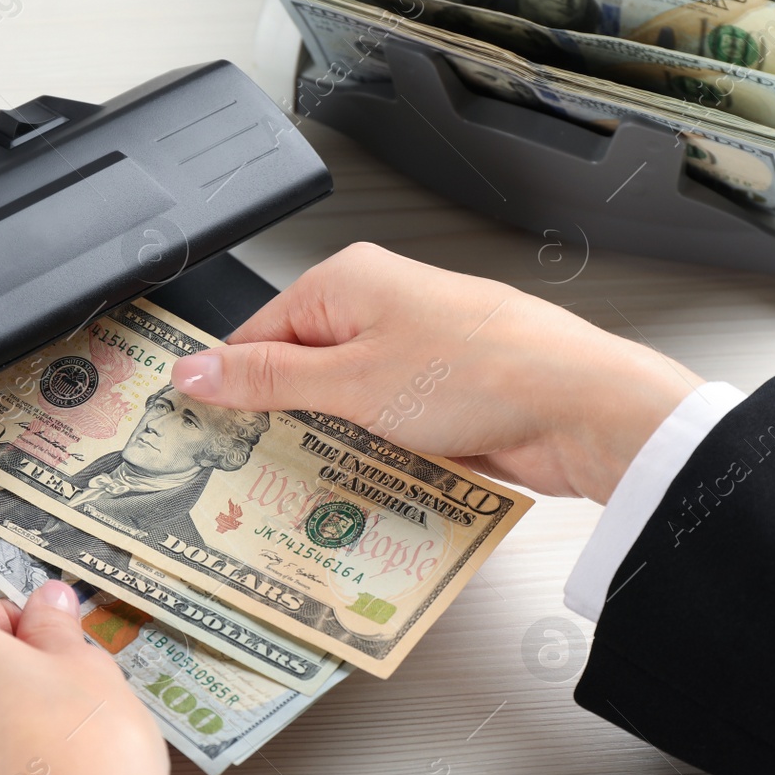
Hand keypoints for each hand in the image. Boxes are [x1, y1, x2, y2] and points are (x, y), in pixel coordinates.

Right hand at [171, 243, 700, 501]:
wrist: (580, 408)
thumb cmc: (481, 372)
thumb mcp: (349, 382)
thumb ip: (266, 379)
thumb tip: (194, 370)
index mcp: (347, 283)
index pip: (257, 333)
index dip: (229, 386)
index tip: (205, 434)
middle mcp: (382, 310)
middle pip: (302, 372)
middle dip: (281, 424)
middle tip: (251, 475)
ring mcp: (418, 355)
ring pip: (346, 409)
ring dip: (331, 449)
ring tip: (309, 491)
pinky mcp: (447, 398)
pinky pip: (388, 431)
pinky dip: (375, 459)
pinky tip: (366, 489)